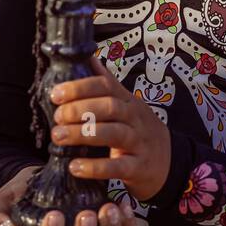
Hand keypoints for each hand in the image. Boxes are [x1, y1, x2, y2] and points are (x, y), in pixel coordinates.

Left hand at [49, 53, 171, 201]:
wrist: (170, 162)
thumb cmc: (139, 130)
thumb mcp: (127, 104)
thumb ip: (108, 84)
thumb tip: (89, 57)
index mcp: (128, 101)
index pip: (106, 86)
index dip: (80, 87)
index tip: (56, 94)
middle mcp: (135, 119)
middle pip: (110, 107)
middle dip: (79, 109)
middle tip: (56, 117)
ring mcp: (139, 143)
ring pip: (113, 133)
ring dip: (82, 134)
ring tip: (58, 137)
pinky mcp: (138, 168)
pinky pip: (118, 167)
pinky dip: (95, 167)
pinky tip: (74, 167)